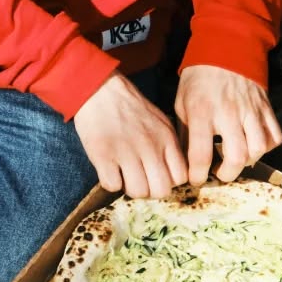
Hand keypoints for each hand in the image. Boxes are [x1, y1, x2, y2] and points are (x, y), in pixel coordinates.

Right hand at [74, 73, 186, 198]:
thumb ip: (169, 146)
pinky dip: (110, 182)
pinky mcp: (103, 154)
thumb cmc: (130, 107)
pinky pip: (112, 186)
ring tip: (123, 175)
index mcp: (166, 139)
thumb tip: (173, 174)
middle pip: (161, 190)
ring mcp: (127, 151)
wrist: (100, 89)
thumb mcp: (159, 121)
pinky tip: (109, 169)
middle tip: (140, 180)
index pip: (181, 177)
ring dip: (130, 188)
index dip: (169, 182)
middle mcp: (150, 147)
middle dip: (151, 191)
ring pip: (138, 192)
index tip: (157, 176)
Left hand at [176, 65, 281, 184]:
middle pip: (235, 157)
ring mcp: (251, 110)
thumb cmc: (199, 79)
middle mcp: (228, 113)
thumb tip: (184, 160)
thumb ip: (184, 133)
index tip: (196, 179)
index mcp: (202, 112)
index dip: (198, 174)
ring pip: (258, 149)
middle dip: (227, 174)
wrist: (226, 49)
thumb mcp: (182, 103)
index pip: (201, 154)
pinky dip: (266, 146)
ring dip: (247, 161)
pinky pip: (274, 136)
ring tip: (236, 159)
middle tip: (220, 173)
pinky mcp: (266, 108)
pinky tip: (253, 144)